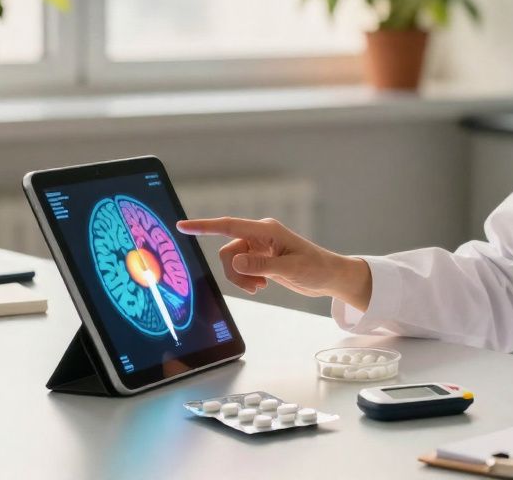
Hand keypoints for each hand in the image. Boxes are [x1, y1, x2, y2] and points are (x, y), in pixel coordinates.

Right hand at [176, 217, 371, 309]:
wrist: (329, 276)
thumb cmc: (316, 268)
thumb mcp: (289, 269)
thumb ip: (261, 265)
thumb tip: (235, 261)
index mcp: (267, 230)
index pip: (229, 226)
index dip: (204, 226)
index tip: (182, 225)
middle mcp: (260, 235)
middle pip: (227, 251)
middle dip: (234, 273)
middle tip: (255, 287)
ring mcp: (260, 247)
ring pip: (232, 262)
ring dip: (241, 278)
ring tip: (261, 287)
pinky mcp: (261, 258)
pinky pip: (240, 268)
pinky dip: (246, 279)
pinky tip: (262, 285)